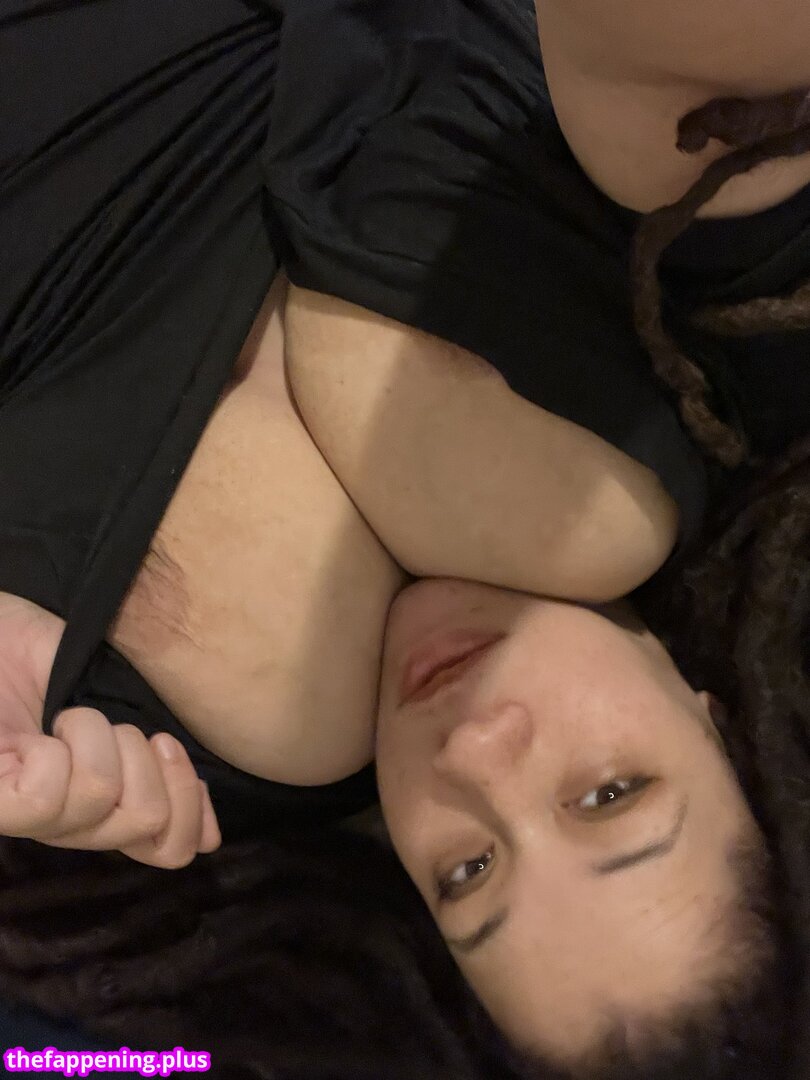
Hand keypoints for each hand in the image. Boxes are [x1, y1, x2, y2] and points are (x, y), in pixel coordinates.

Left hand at [0, 593, 219, 866]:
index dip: (188, 809)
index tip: (168, 747)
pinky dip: (56, 749)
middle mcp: (72, 824)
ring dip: (95, 738)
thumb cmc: (47, 660)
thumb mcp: (122, 707)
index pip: (168, 850)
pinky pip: (47, 798)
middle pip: (147, 823)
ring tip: (67, 719)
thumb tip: (211, 839)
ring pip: (100, 800)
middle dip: (145, 757)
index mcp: (107, 806)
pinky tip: (39, 736)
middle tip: (114, 726)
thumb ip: (163, 766)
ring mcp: (30, 817)